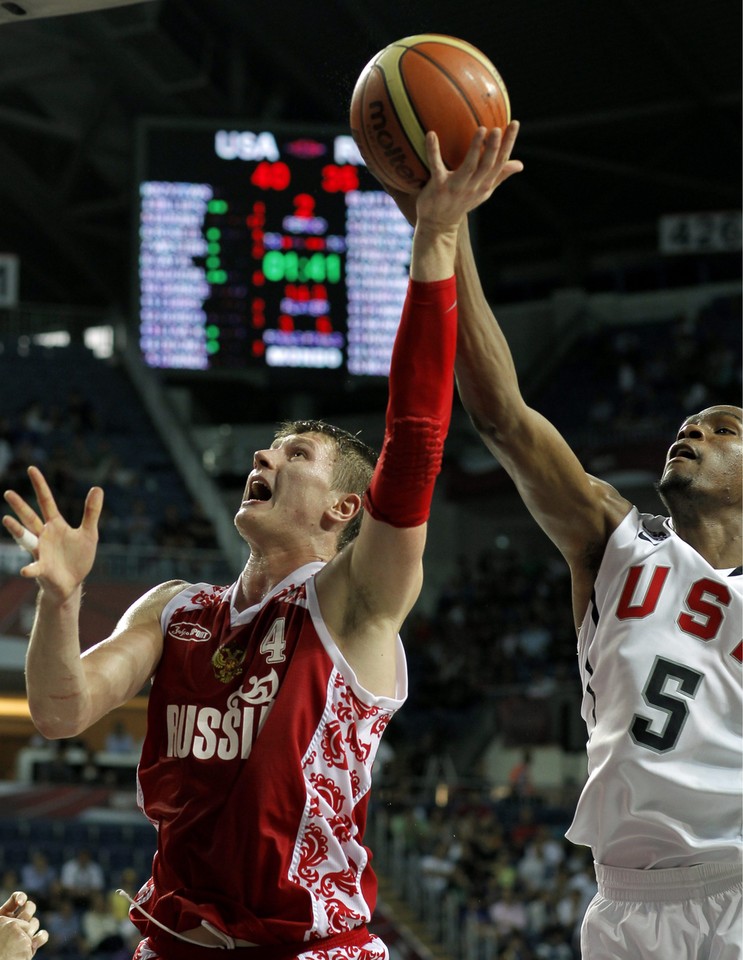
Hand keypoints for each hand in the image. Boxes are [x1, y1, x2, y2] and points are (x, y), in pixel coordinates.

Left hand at [0, 893, 48, 956]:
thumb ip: (4, 918)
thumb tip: (21, 905)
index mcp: (5, 914)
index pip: (16, 898)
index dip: (21, 897)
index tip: (20, 902)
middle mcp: (17, 920)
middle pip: (30, 906)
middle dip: (27, 912)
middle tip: (21, 922)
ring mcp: (26, 931)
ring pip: (35, 921)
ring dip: (31, 928)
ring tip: (22, 938)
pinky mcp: (33, 943)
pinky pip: (43, 935)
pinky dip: (40, 938)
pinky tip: (32, 944)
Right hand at [3, 466, 102, 601]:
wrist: (73, 583)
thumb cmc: (78, 557)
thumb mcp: (89, 533)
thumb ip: (91, 512)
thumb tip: (97, 487)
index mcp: (55, 525)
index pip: (46, 501)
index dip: (40, 485)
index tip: (31, 469)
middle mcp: (44, 535)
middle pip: (30, 517)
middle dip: (20, 506)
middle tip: (8, 492)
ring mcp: (41, 551)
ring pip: (26, 538)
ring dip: (16, 529)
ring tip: (6, 520)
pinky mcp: (43, 568)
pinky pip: (34, 568)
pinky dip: (30, 569)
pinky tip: (26, 570)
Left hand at [415, 121, 522, 230]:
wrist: (438, 224)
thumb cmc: (461, 203)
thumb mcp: (483, 191)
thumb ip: (500, 176)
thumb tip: (520, 164)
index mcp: (485, 184)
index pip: (501, 163)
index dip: (508, 143)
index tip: (514, 123)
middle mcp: (473, 186)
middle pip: (487, 166)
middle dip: (493, 148)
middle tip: (497, 129)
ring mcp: (456, 188)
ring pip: (468, 167)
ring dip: (474, 149)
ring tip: (481, 129)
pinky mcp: (438, 188)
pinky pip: (435, 167)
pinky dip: (433, 151)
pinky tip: (431, 134)